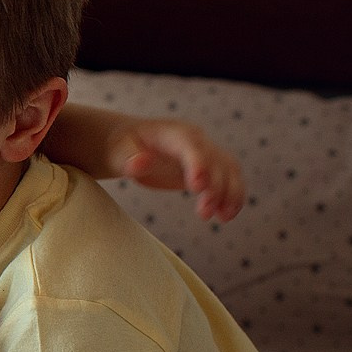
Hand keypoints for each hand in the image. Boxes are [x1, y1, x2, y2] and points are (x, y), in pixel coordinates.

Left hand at [110, 118, 245, 222]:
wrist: (131, 145)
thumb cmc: (122, 147)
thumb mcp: (117, 152)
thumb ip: (128, 158)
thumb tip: (140, 163)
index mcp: (172, 133)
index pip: (190, 145)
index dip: (197, 163)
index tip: (197, 186)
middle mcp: (195, 140)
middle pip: (214, 160)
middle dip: (214, 187)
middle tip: (204, 213)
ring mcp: (205, 153)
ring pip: (229, 169)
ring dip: (230, 193)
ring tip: (222, 218)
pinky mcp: (209, 168)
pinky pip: (229, 179)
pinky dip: (233, 196)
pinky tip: (226, 215)